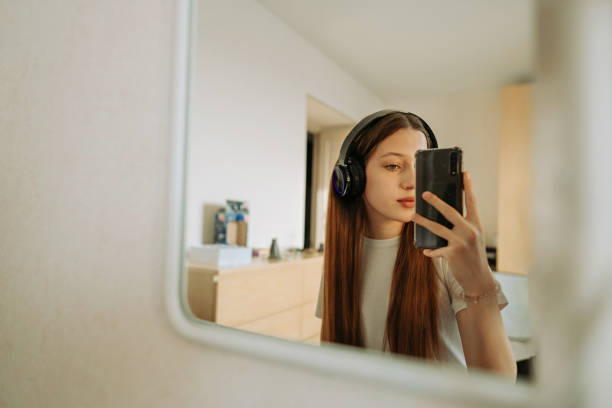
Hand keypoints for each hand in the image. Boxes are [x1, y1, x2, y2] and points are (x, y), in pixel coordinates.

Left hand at [410, 171, 493, 292]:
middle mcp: (470, 231)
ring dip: (423, 222)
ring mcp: (461, 242)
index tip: (464, 173)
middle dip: (436, 201)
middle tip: (424, 193)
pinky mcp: (453, 254)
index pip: (472, 202)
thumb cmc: (473, 257)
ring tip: (413, 216)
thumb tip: (444, 216)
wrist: (479, 279)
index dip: (468, 187)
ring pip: (438, 228)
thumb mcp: (472, 239)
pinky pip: (436, 249)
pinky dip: (430, 250)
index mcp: (476, 225)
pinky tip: (426, 251)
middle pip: (450, 211)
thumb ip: (462, 227)